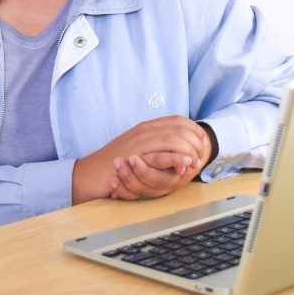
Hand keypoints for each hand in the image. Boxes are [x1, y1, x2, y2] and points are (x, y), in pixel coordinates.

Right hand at [72, 116, 207, 203]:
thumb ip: (154, 146)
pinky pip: (161, 155)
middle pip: (180, 128)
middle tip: (201, 156)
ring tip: (195, 162)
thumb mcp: (137, 150)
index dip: (194, 129)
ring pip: (174, 139)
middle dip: (196, 141)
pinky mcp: (136, 156)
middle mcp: (144, 131)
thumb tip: (176, 150)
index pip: (177, 120)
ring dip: (189, 151)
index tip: (203, 141)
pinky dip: (177, 159)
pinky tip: (185, 164)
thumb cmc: (113, 165)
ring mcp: (140, 142)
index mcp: (146, 127)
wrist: (90, 174)